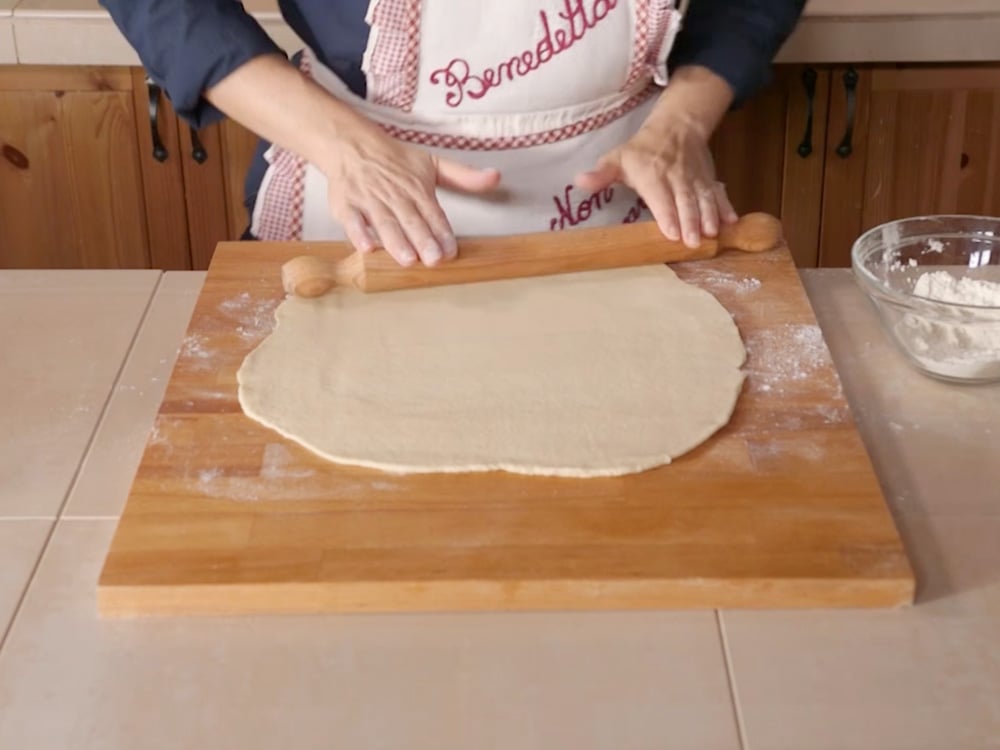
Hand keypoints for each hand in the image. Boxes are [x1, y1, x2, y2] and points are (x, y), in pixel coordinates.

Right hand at [321, 121, 500, 265]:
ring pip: (384, 222)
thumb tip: (495, 177)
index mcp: (418, 188)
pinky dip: (358, 233)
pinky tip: (366, 248)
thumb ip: (464, 177)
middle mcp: (395, 195)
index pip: (433, 214)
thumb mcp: (433, 163)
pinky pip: (352, 220)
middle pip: (410, 220)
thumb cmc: (395, 161)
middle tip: (433, 260)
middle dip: (422, 240)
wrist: (352, 145)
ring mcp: (369, 200)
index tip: (451, 251)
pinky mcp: (346, 205)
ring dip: (396, 241)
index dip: (442, 233)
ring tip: (407, 259)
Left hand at [575, 65, 737, 247]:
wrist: (677, 126)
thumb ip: (601, 174)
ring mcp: (695, 179)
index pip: (660, 196)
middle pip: (685, 200)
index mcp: (651, 174)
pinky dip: (726, 207)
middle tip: (694, 242)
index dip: (667, 214)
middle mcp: (675, 177)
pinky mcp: (709, 180)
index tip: (672, 232)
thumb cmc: (641, 150)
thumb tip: (580, 182)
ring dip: (709, 216)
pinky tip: (732, 222)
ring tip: (713, 234)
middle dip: (690, 221)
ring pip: (704, 198)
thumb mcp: (617, 158)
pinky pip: (719, 193)